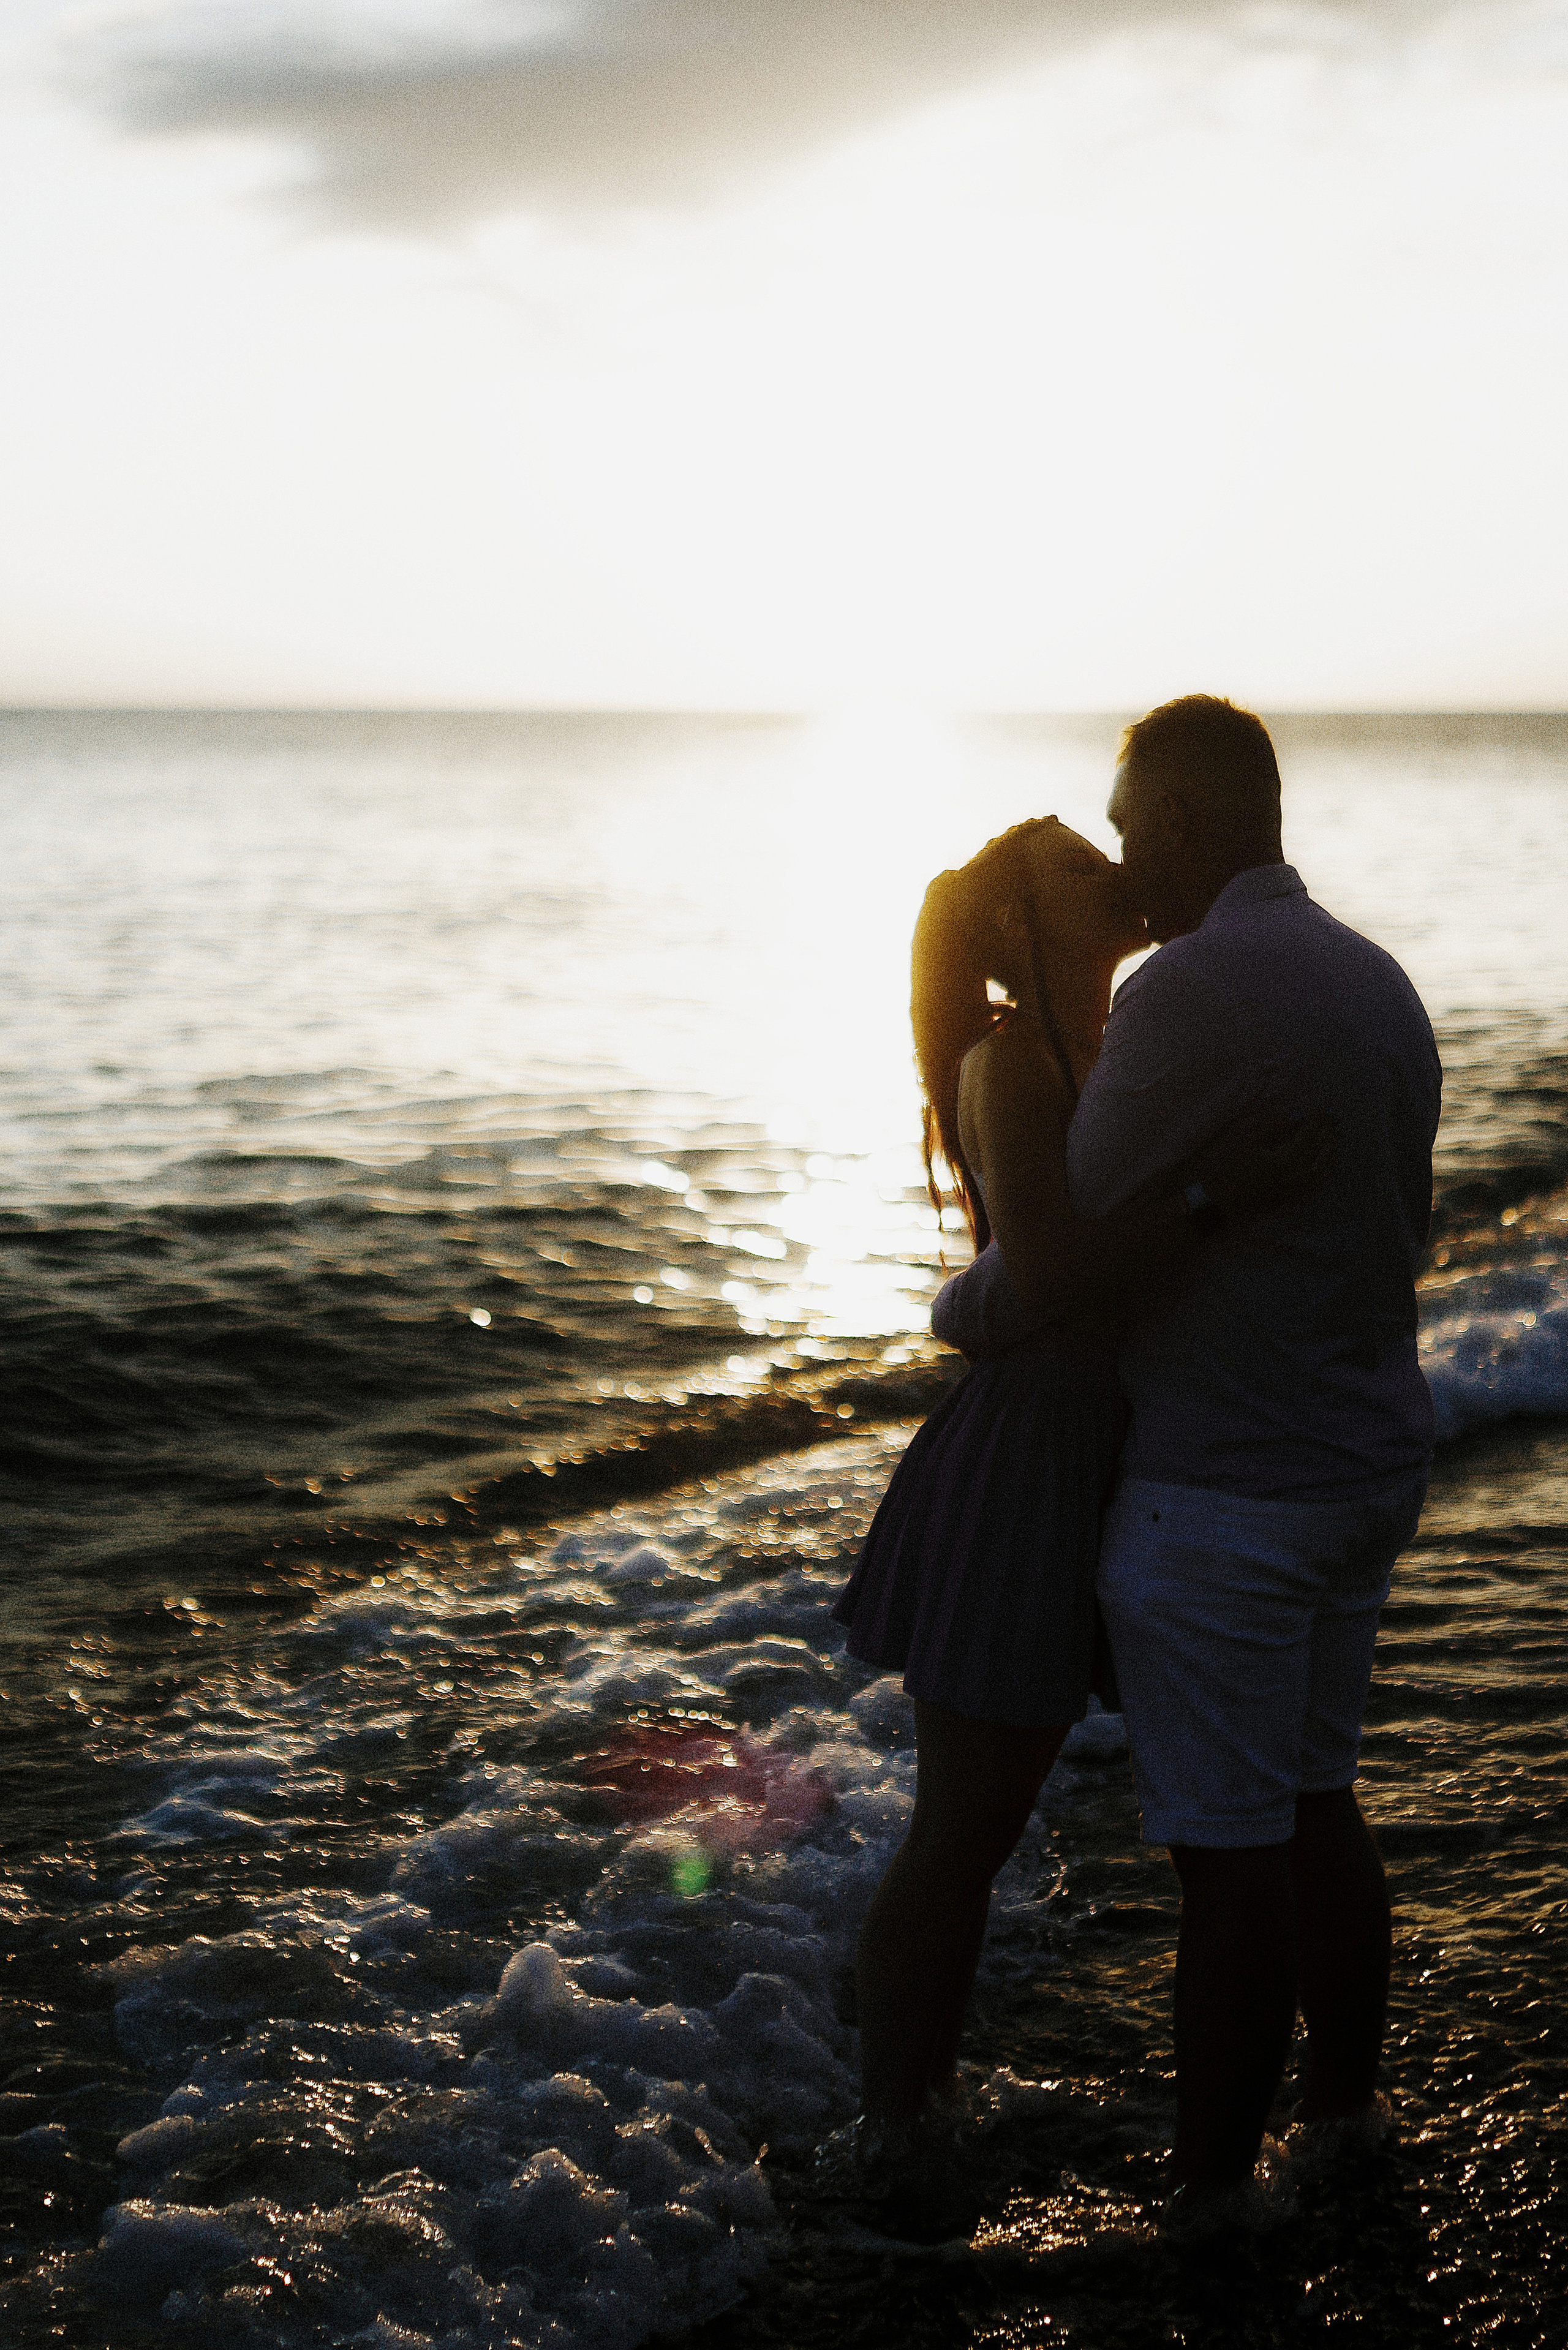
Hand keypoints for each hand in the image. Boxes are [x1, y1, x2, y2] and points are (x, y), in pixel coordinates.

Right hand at [1185, 1108, 1334, 1219]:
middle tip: (1333, 1116)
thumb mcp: (1249, 1143)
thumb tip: (1297, 1116)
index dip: (1317, 1120)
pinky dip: (1327, 1167)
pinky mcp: (1297, 1197)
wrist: (1225, 1203)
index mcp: (1285, 1160)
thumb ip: (1274, 1127)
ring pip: (1324, 1165)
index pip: (1308, 1134)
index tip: (1323, 1108)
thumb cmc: (1234, 1171)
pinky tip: (1328, 1159)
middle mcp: (1297, 1176)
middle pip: (1319, 1148)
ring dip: (1330, 1147)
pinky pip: (1320, 1181)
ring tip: (1334, 1133)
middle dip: (1327, 1130)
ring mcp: (1299, 1189)